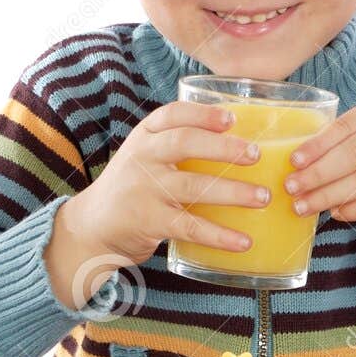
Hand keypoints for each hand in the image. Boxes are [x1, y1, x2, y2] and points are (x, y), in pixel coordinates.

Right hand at [46, 101, 271, 307]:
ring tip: (263, 197)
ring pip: (194, 186)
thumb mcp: (145, 157)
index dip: (203, 114)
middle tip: (255, 155)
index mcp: (145, 137)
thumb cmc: (132, 187)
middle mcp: (143, 158)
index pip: (172, 115)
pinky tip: (243, 242)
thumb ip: (177, 146)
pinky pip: (190, 227)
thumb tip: (238, 142)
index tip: (232, 119)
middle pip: (185, 143)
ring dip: (233, 192)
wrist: (92, 226)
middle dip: (223, 148)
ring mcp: (145, 190)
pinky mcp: (149, 222)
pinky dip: (219, 235)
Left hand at [283, 97, 355, 222]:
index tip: (293, 162)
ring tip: (305, 207)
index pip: (344, 128)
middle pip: (351, 156)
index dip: (316, 146)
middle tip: (291, 189)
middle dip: (317, 175)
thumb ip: (351, 139)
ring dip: (330, 196)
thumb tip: (303, 162)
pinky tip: (338, 214)